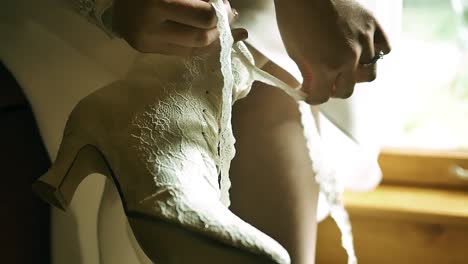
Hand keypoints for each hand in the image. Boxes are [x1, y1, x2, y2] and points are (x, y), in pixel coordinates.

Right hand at [113, 0, 247, 55]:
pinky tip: (204, 34)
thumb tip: (230, 13)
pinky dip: (196, 44)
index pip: (204, 17)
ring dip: (211, 40)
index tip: (225, 6)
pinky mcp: (144, 49)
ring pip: (192, 51)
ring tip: (217, 27)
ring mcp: (145, 43)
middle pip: (200, 39)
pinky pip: (179, 52)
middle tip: (225, 17)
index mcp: (157, 4)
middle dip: (218, 29)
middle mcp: (149, 28)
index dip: (221, 13)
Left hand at [275, 0, 390, 103]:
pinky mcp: (374, 26)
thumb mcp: (294, 51)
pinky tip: (361, 50)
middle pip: (346, 91)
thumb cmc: (294, 17)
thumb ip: (307, 73)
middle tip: (326, 83)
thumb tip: (312, 88)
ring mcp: (364, 42)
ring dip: (354, 75)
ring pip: (368, 74)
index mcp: (324, 67)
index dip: (313, 98)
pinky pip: (384, 49)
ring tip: (345, 67)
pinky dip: (374, 54)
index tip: (311, 95)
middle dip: (333, 90)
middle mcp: (348, 58)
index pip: (322, 97)